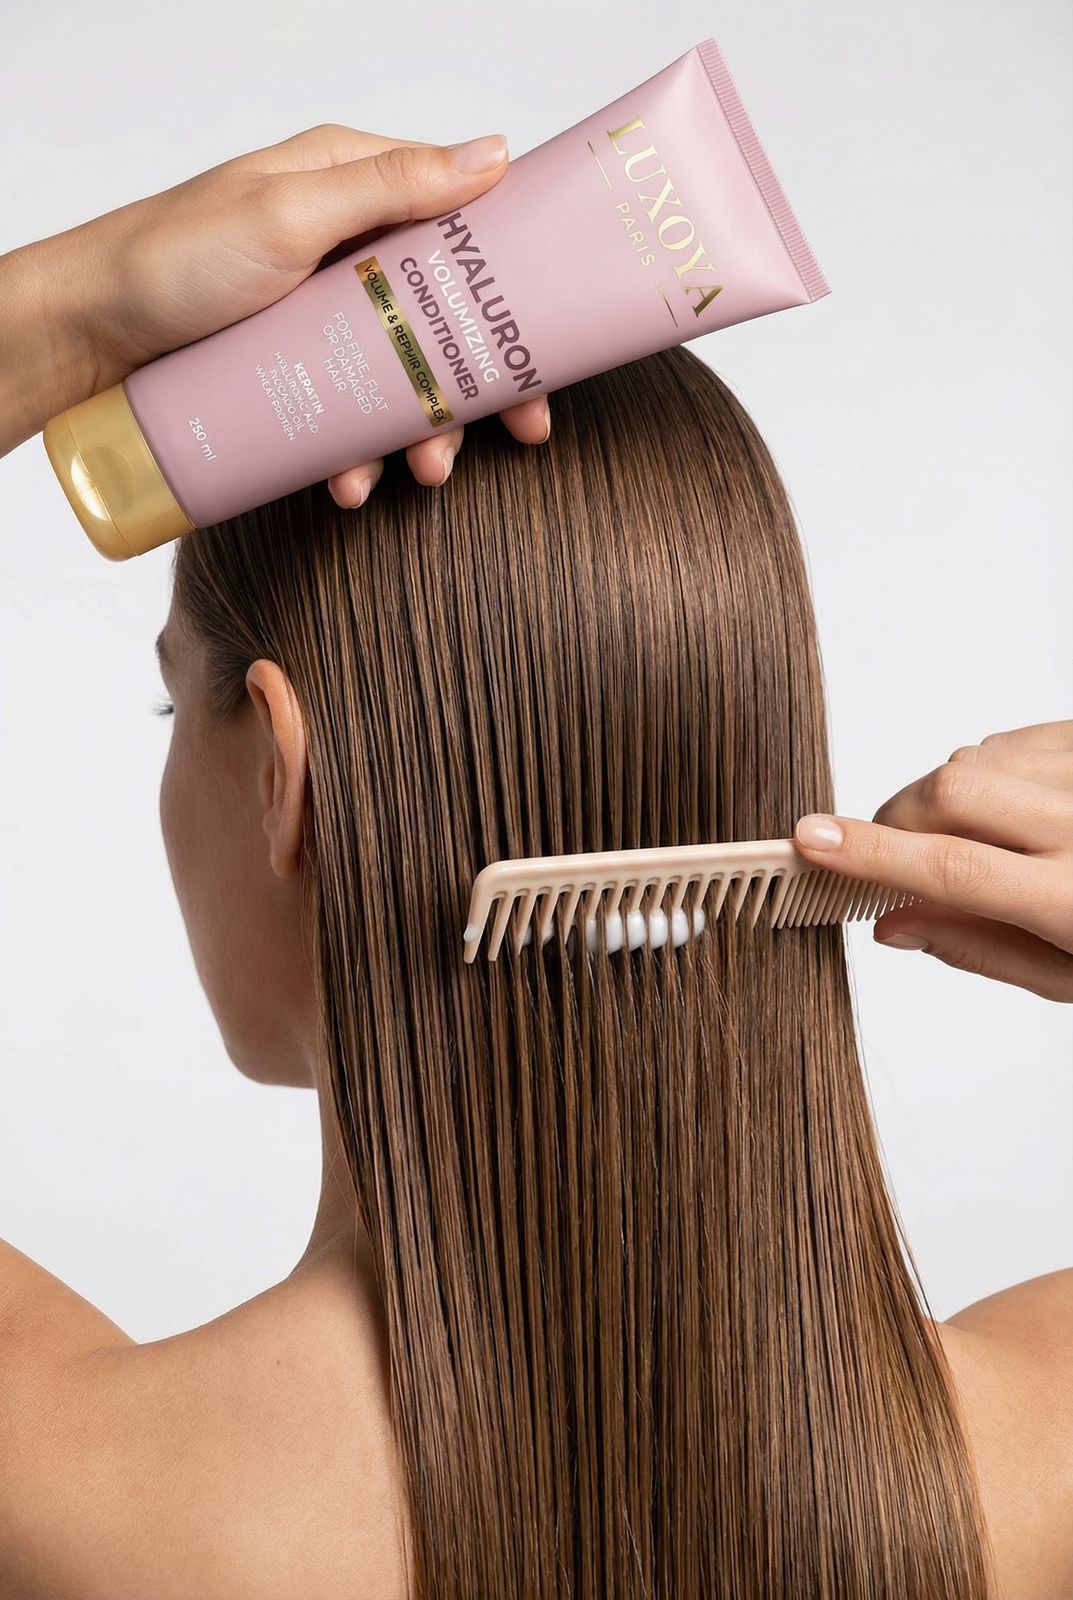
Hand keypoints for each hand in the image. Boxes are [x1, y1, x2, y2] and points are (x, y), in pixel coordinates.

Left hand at [0, 125, 550, 486]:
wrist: (83, 337)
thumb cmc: (169, 258)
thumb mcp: (290, 212)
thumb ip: (388, 186)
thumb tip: (491, 154)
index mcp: (350, 186)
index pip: (461, 223)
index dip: (515, 282)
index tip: (551, 341)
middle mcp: (342, 247)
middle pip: (445, 314)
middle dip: (481, 382)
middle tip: (521, 431)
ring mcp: (318, 315)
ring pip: (402, 375)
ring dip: (422, 431)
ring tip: (421, 472)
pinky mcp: (293, 371)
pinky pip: (349, 413)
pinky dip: (359, 452)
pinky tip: (350, 481)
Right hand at [793, 720, 1072, 1000]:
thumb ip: (981, 949)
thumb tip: (893, 921)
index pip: (952, 871)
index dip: (871, 854)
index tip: (811, 841)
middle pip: (952, 795)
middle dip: (895, 819)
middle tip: (881, 853)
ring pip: (974, 762)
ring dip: (943, 801)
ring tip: (971, 843)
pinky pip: (1008, 741)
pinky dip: (984, 773)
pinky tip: (1008, 811)